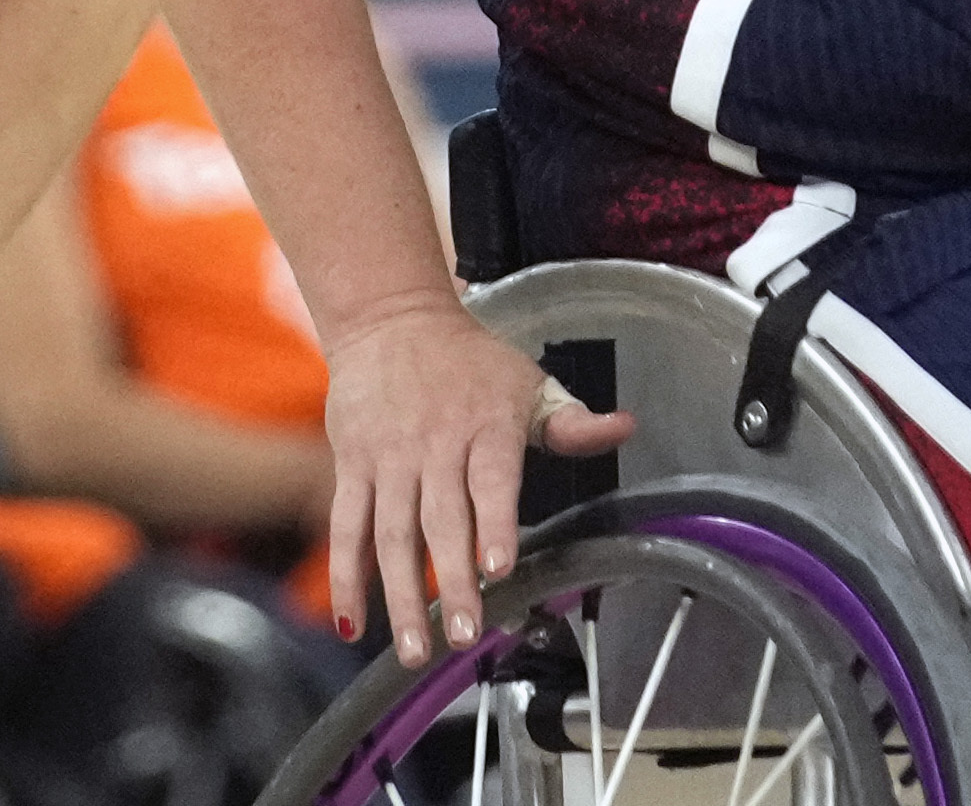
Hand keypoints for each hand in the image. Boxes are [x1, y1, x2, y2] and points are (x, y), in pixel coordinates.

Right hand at [323, 296, 631, 662]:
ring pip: (391, 534)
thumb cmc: (467, 361)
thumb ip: (573, 422)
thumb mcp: (527, 382)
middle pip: (440, 520)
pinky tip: (353, 623)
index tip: (497, 567)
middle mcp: (434, 445)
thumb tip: (625, 428)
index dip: (493, 524)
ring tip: (415, 649)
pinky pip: (346, 526)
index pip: (490, 479)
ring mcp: (389, 458)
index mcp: (486, 426)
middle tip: (463, 634)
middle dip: (451, 582)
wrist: (390, 319)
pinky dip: (345, 576)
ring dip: (401, 596)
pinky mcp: (351, 465)